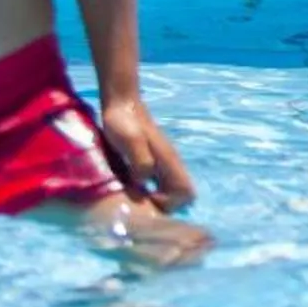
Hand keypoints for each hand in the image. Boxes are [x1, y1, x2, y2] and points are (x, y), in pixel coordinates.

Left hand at [98, 98, 195, 212]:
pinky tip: (132, 185)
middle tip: (141, 199)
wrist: (121, 102)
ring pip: (173, 189)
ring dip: (159, 197)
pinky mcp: (155, 159)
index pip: (186, 193)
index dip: (169, 203)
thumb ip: (141, 163)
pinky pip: (162, 182)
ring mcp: (164, 161)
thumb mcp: (130, 142)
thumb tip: (144, 183)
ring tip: (135, 195)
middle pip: (183, 194)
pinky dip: (152, 190)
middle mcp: (171, 163)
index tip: (148, 197)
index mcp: (168, 160)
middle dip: (165, 204)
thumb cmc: (123, 122)